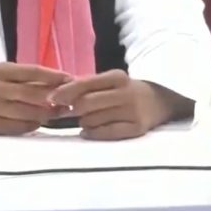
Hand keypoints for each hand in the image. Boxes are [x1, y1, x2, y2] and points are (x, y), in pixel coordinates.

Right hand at [0, 62, 72, 134]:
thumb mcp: (5, 76)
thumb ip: (29, 79)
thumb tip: (63, 82)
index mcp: (2, 70)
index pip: (32, 71)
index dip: (53, 76)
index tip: (71, 80)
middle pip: (32, 94)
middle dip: (54, 99)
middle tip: (70, 103)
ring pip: (28, 113)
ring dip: (47, 114)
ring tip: (58, 114)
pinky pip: (20, 127)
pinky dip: (33, 125)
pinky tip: (38, 122)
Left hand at [48, 70, 182, 139]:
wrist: (160, 102)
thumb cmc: (124, 91)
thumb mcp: (108, 82)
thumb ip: (84, 85)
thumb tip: (54, 94)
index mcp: (116, 77)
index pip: (84, 84)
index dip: (64, 92)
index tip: (50, 99)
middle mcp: (126, 92)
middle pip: (86, 103)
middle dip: (72, 109)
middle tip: (65, 112)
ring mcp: (133, 111)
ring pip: (93, 120)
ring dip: (83, 122)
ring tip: (85, 120)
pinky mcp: (138, 128)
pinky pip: (106, 133)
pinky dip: (92, 133)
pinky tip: (87, 132)